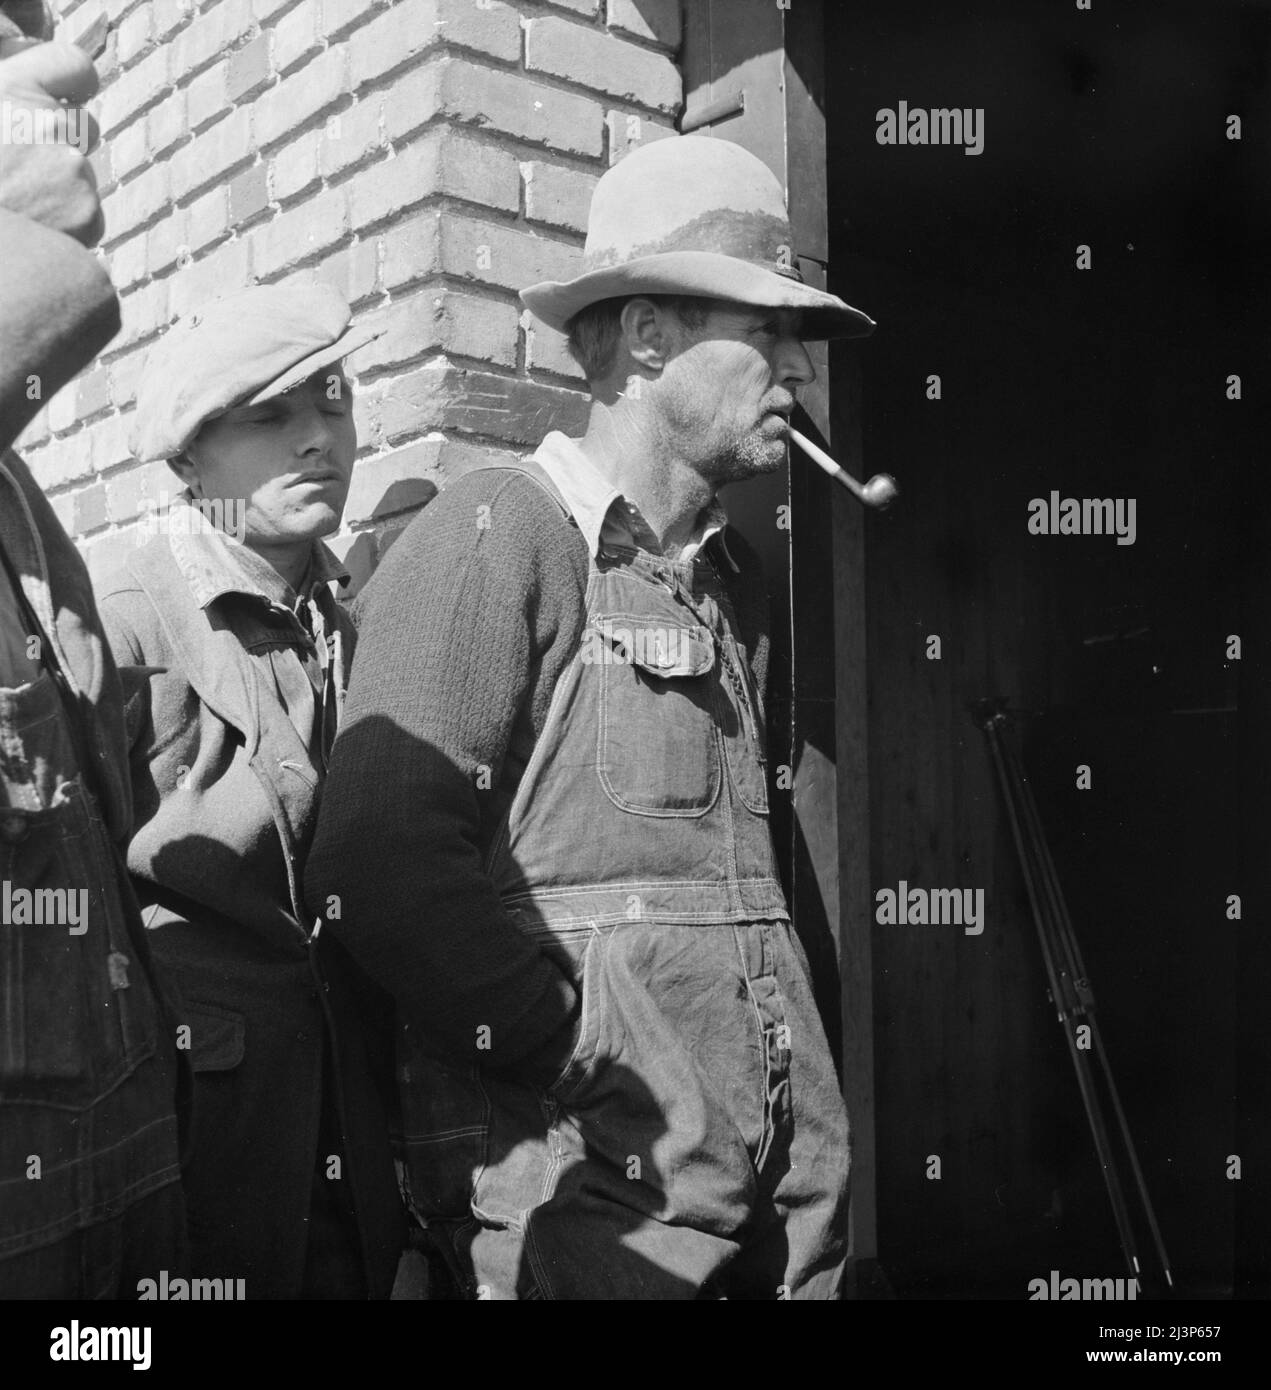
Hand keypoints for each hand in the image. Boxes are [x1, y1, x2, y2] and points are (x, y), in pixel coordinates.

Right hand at [0, 35, 103, 245]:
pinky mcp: (88, 215)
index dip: (70, 83)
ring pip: (83, 174)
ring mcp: (73, 171)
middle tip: (19, 163)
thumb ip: (10, 95)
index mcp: (13, 85)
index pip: (76, 64)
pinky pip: (89, 215)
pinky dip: (67, 223)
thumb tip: (38, 85)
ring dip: (60, 187)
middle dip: (62, 141)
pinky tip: (33, 227)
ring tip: (16, 201)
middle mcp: (50, 122)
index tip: (59, 97)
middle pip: (85, 125)